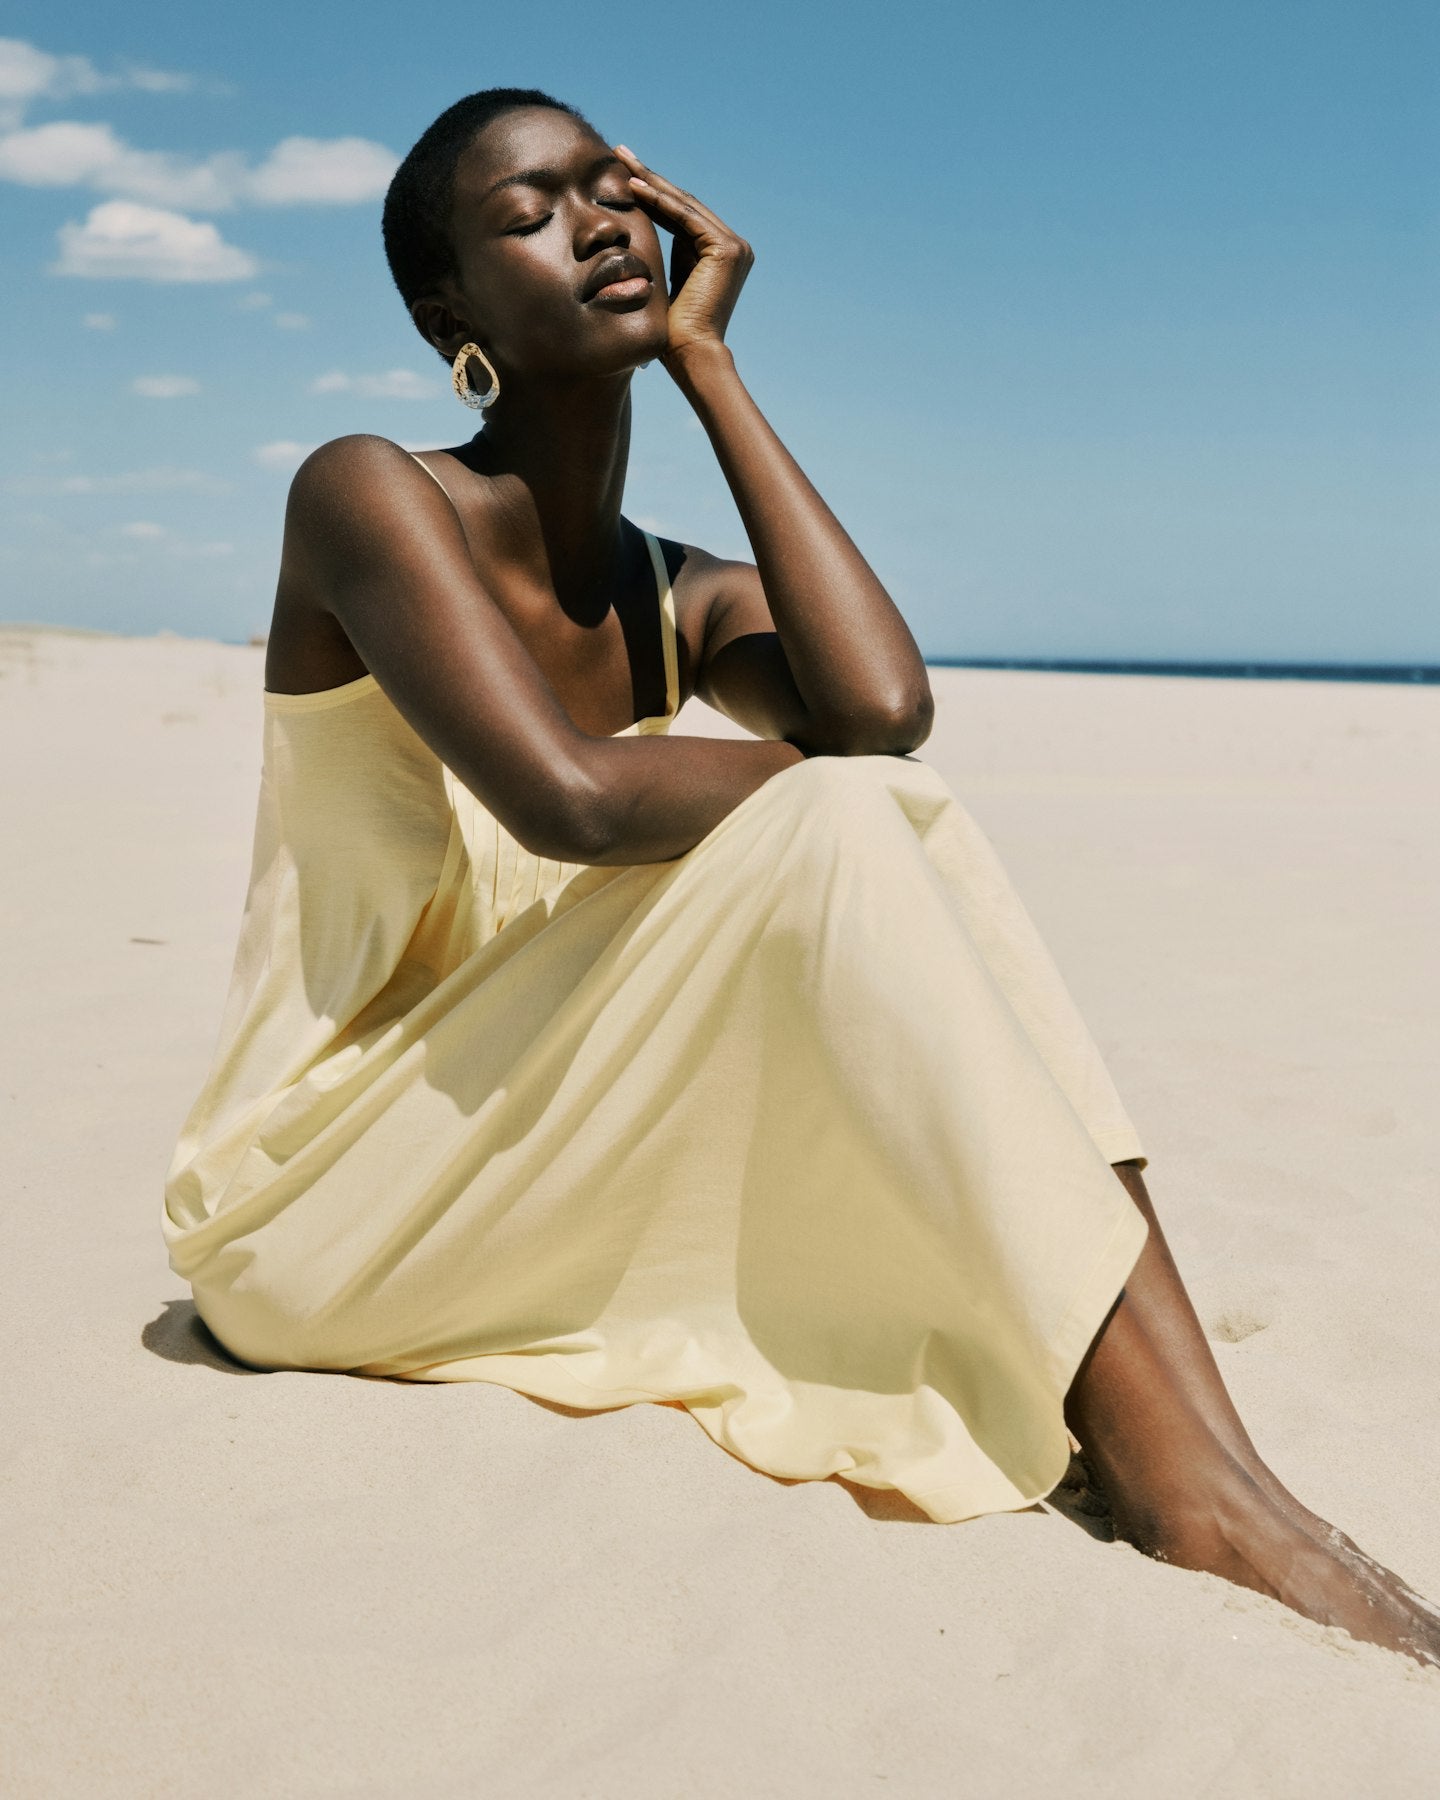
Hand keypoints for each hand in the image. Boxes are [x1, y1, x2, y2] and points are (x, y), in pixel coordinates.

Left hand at [613, 145, 752, 368]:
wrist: (689, 354)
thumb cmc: (671, 331)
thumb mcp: (666, 280)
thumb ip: (665, 255)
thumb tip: (640, 233)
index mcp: (720, 253)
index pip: (680, 214)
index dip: (651, 192)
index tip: (623, 173)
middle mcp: (734, 246)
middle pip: (682, 204)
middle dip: (649, 178)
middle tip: (620, 153)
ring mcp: (734, 246)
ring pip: (683, 206)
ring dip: (650, 182)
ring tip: (621, 161)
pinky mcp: (727, 250)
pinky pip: (686, 218)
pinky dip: (660, 202)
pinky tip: (634, 186)